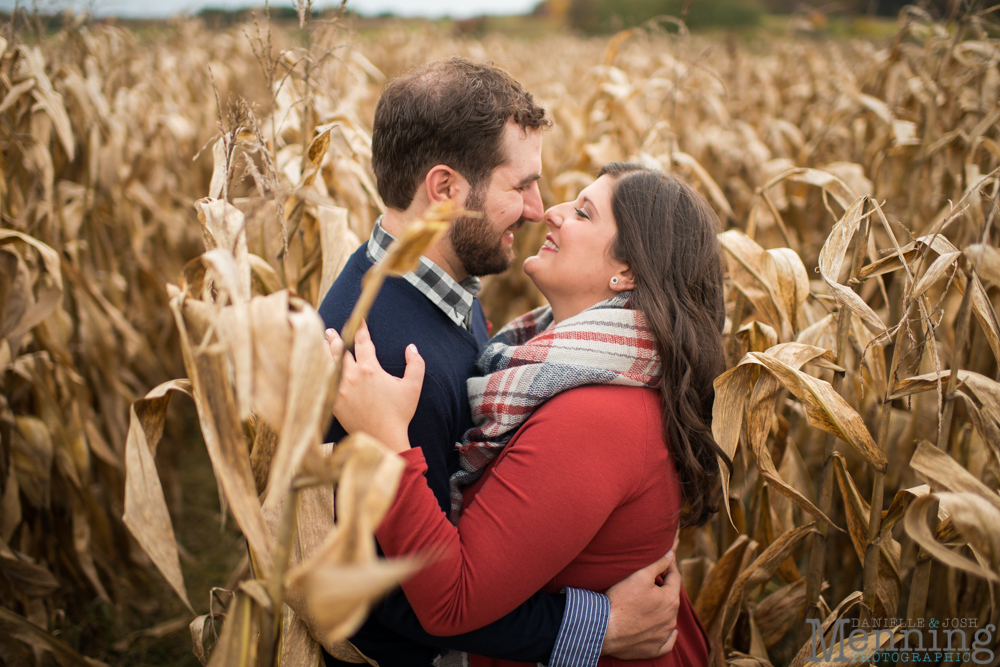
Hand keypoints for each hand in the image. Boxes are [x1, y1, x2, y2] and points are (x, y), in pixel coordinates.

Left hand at [325, 321, 424, 452]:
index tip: (359, 320)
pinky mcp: (332, 402)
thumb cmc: (399, 414)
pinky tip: (314, 369)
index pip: (363, 341)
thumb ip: (416, 364)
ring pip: (328, 364)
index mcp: (370, 369)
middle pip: (340, 350)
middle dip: (335, 338)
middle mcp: (352, 376)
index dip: (361, 328)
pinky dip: (318, 373)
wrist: (383, 438)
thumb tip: (411, 348)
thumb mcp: (413, 387)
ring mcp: (339, 389)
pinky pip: (322, 383)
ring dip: (324, 352)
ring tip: (319, 345)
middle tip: (329, 331)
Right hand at [600, 546, 681, 658]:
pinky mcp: (655, 649)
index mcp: (670, 600)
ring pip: (668, 618)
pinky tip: (658, 627)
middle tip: (653, 579)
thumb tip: (670, 554)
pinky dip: (663, 633)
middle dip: (664, 588)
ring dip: (662, 609)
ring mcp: (664, 636)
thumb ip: (658, 563)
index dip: (669, 566)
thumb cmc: (621, 600)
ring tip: (648, 601)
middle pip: (671, 597)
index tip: (665, 559)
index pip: (675, 577)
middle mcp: (671, 619)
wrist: (604, 629)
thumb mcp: (640, 575)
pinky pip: (666, 641)